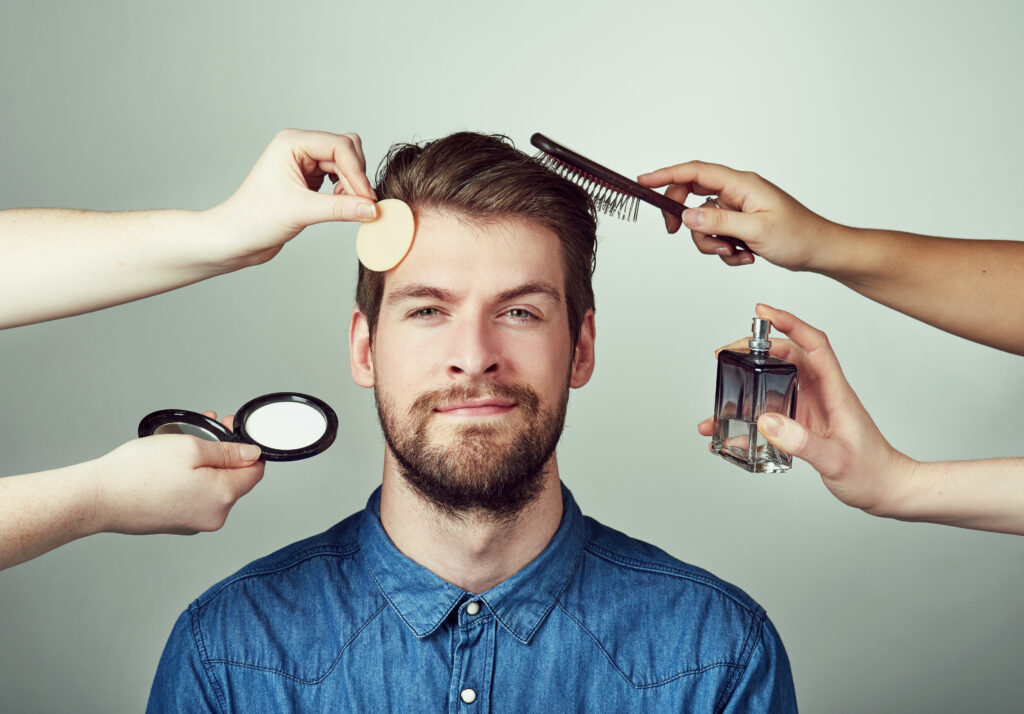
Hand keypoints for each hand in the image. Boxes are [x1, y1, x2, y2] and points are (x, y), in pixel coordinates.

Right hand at [91, 411, 264, 534]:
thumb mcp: (191, 447)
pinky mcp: (176, 523)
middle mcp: (214, 516)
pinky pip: (194, 497)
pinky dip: (189, 479)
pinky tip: (171, 465)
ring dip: (204, 464)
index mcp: (223, 497)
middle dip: (223, 453)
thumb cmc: (139, 473)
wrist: (98, 499)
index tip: (231, 432)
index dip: (248, 448)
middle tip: (205, 431)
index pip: (255, 472)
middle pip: (234, 479)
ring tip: (183, 443)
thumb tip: (251, 454)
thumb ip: (228, 451)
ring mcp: (194, 523)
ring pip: (212, 487)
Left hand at [208, 129, 378, 267]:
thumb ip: (341, 208)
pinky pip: (339, 178)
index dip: (357, 172)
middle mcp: (299, 147)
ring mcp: (304, 163)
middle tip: (361, 204)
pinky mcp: (309, 180)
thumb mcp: (302, 211)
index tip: (368, 199)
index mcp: (292, 143)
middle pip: (347, 151)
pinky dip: (346, 192)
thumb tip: (373, 209)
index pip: (340, 146)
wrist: (235, 238)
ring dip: (352, 185)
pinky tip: (341, 207)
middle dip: (356, 176)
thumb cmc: (254, 219)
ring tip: (349, 208)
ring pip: (346, 165)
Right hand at [637, 161, 838, 269]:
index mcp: (741, 184)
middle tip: (677, 233)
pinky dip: (725, 250)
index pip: (695, 172)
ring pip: (703, 222)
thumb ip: (719, 222)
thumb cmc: (799, 236)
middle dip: (685, 219)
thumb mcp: (756, 230)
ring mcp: (738, 208)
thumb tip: (687, 215)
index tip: (644, 181)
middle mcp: (737, 192)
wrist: (820, 250)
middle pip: (692, 196)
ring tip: (735, 252)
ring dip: (711, 243)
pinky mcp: (740, 224)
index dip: (666, 174)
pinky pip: (717, 235)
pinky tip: (745, 256)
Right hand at [697, 304, 916, 515]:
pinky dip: (752, 413)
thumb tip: (766, 420)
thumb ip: (801, 442)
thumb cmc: (872, 473)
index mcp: (835, 392)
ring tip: (725, 383)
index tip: (763, 313)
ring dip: (751, 377)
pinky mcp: (805, 423)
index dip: (789, 323)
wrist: (887, 490)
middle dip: (756, 348)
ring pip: (777, 379)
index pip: (813, 345)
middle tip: (727, 353)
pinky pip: (774, 409)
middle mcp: (823, 393)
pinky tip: (733, 429)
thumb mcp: (835, 460)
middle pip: (788, 356)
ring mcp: (813, 407)